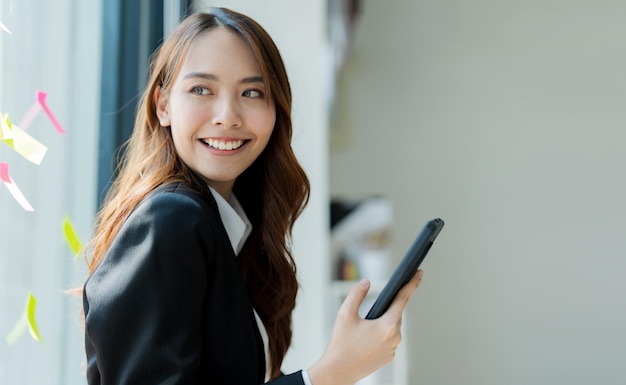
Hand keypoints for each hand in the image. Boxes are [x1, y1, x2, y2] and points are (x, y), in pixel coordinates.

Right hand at [307, 270, 423, 384]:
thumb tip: (366, 282)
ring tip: (365, 324)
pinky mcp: (389, 357)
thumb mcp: (345, 313)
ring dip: (383, 320)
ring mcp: (393, 349)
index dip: (412, 283)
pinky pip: (389, 338)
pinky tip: (368, 335)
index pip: (403, 298)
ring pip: (392, 326)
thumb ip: (357, 293)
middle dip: (386, 306)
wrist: (338, 371)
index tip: (419, 273)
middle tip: (372, 306)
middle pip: (396, 313)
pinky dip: (381, 333)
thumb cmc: (341, 343)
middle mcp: (395, 337)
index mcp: (387, 325)